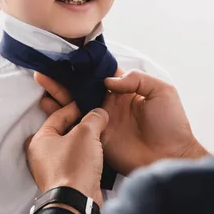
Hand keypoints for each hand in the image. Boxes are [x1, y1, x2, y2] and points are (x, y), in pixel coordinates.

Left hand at [24, 101, 108, 207]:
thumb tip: (100, 113)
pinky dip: (86, 155)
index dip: (75, 107)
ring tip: (101, 133)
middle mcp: (42, 155)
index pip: (57, 116)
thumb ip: (93, 118)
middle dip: (81, 124)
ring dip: (85, 140)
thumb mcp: (86, 133)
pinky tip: (99, 151)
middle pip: (64, 131)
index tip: (89, 104)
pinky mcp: (64, 180)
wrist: (76, 201)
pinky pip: (76, 161)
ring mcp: (52, 169)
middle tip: (96, 118)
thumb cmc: (74, 166)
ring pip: (71, 147)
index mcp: (39, 140)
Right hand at [35, 70, 208, 175]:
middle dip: (66, 77)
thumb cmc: (171, 124)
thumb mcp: (161, 91)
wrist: (170, 156)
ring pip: (76, 102)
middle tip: (47, 68)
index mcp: (127, 90)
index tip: (69, 56)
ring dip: (59, 92)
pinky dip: (61, 114)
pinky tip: (46, 104)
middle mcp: (111, 103)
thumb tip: (108, 80)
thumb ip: (136, 79)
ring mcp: (102, 119)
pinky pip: (76, 123)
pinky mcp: (96, 136)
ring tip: (41, 81)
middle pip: (84, 86)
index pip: (103, 74)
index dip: (87, 66)